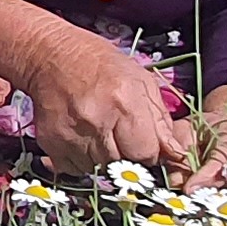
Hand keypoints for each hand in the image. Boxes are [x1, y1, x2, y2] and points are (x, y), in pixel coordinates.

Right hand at [12, 23, 191, 176]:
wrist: (50, 56)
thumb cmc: (101, 65)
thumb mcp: (140, 81)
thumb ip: (160, 121)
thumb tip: (175, 154)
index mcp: (125, 103)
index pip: (146, 154)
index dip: (148, 151)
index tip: (143, 142)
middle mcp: (97, 121)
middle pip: (123, 165)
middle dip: (127, 156)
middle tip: (120, 136)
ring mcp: (71, 135)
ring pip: (99, 170)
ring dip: (104, 159)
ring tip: (99, 132)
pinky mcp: (51, 143)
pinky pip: (75, 169)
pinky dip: (82, 160)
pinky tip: (82, 137)